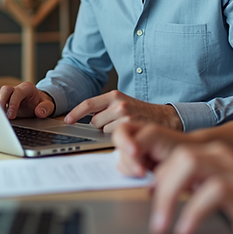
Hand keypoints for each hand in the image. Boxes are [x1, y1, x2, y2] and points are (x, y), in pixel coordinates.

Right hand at [0, 82, 54, 119]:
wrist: (38, 102)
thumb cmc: (41, 103)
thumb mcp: (48, 106)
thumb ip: (45, 108)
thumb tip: (39, 112)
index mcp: (27, 88)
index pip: (18, 93)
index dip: (13, 103)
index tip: (11, 115)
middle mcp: (16, 89)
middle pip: (6, 90)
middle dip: (1, 101)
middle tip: (1, 115)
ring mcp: (9, 94)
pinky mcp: (4, 99)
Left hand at [64, 90, 181, 132]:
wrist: (165, 118)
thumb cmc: (142, 113)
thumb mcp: (124, 104)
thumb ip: (107, 108)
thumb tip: (89, 118)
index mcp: (114, 95)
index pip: (88, 104)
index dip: (75, 113)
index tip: (67, 120)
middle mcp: (118, 103)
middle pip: (94, 122)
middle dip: (101, 126)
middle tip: (117, 125)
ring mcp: (124, 115)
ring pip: (103, 131)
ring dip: (110, 133)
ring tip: (125, 128)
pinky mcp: (129, 126)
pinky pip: (113, 137)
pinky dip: (119, 138)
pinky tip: (129, 134)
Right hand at [112, 121, 196, 177]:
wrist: (189, 160)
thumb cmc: (174, 144)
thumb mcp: (155, 136)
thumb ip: (139, 141)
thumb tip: (130, 154)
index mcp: (134, 131)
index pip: (119, 133)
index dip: (123, 142)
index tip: (134, 152)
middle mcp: (131, 145)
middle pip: (119, 154)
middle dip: (131, 163)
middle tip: (143, 171)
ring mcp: (133, 161)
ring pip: (122, 168)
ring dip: (134, 172)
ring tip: (148, 174)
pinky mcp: (137, 175)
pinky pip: (129, 178)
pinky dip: (136, 180)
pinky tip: (146, 179)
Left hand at [148, 142, 232, 233]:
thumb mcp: (212, 193)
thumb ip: (190, 188)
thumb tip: (157, 195)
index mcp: (211, 155)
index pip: (173, 154)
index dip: (156, 173)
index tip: (145, 195)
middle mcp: (220, 156)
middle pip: (178, 156)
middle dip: (159, 186)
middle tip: (154, 220)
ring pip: (190, 164)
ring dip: (170, 195)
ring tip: (162, 225)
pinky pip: (212, 192)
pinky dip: (193, 211)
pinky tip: (186, 230)